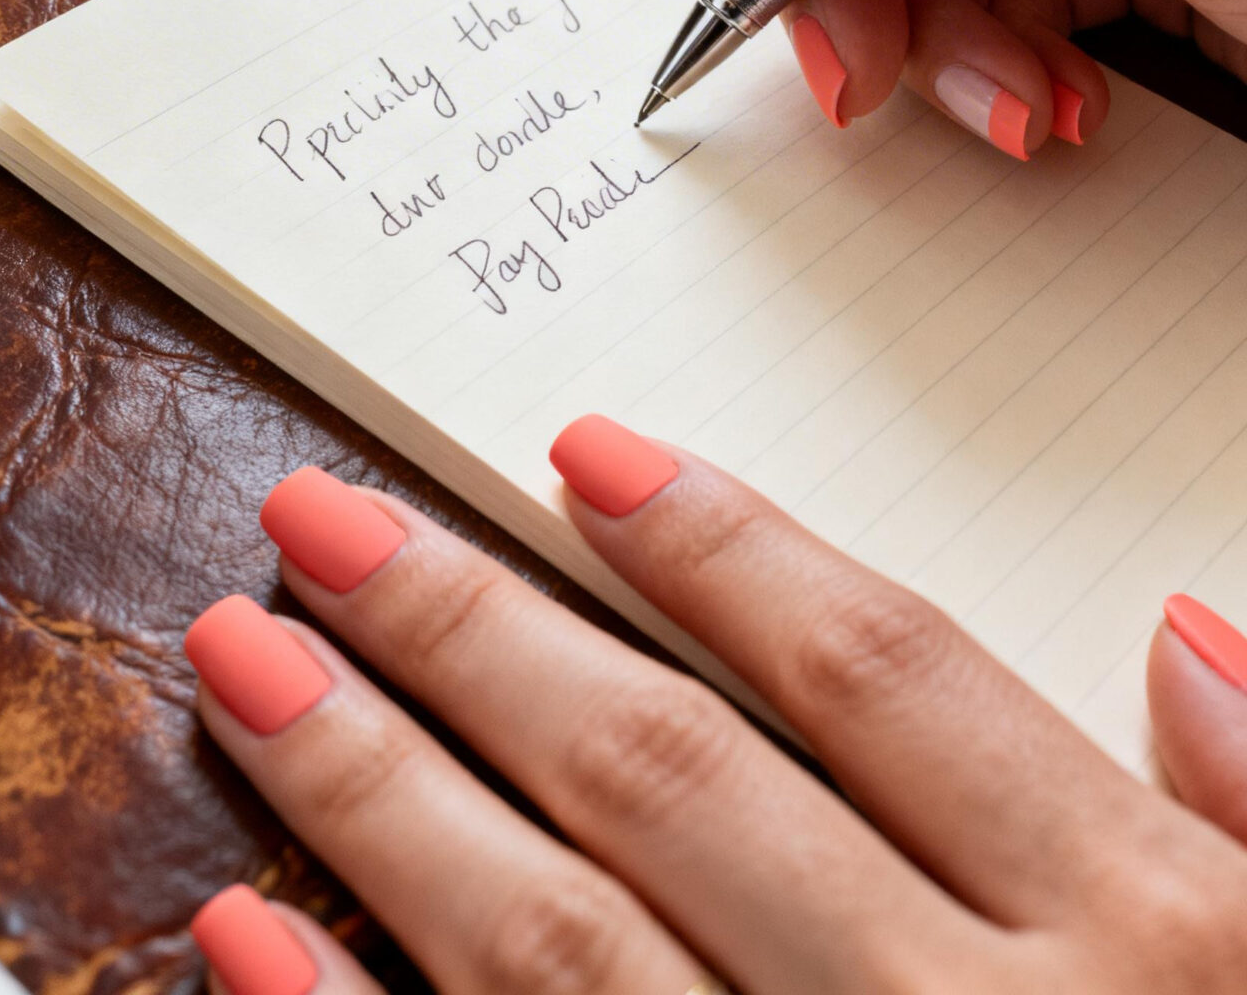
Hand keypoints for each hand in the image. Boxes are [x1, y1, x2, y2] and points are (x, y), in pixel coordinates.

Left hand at [186, 423, 1246, 992]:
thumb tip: (1182, 624)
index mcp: (1132, 944)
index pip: (882, 678)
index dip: (726, 547)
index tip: (580, 450)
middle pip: (675, 779)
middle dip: (479, 630)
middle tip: (322, 523)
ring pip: (557, 950)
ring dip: (378, 792)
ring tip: (248, 661)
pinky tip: (242, 933)